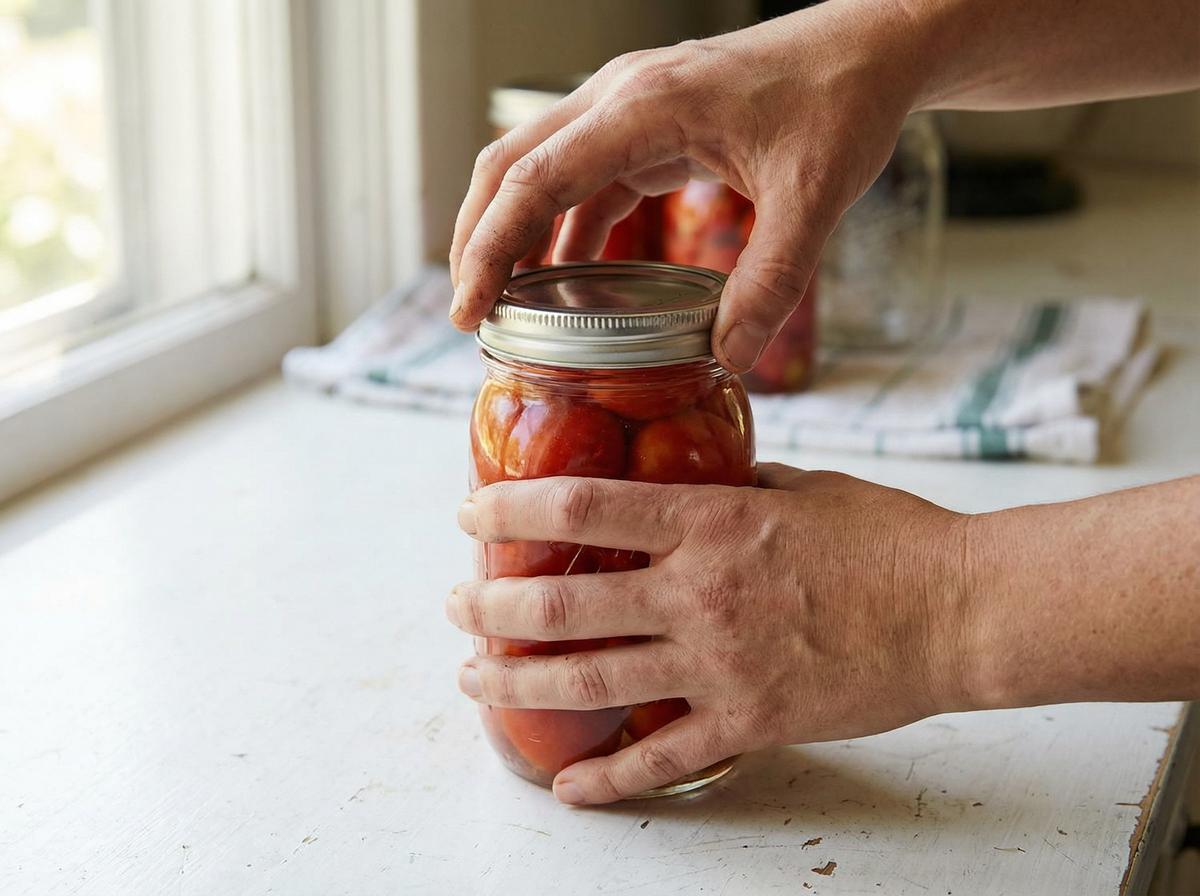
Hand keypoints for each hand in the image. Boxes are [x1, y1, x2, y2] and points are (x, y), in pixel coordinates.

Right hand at [447, 3, 923, 370]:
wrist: (871, 46)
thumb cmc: (842, 102)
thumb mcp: (812, 200)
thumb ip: (769, 283)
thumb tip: (728, 358)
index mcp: (643, 108)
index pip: (532, 180)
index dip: (487, 248)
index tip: (469, 311)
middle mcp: (619, 97)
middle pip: (510, 166)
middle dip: (477, 240)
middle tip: (471, 314)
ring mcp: (629, 106)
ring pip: (537, 167)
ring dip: (512, 231)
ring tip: (505, 304)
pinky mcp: (648, 122)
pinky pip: (584, 175)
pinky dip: (562, 226)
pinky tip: (566, 276)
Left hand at [447, 464, 971, 803]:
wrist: (957, 609)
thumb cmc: (886, 537)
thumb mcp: (801, 487)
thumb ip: (732, 487)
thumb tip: (688, 480)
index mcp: (711, 523)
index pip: (585, 507)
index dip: (513, 508)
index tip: (471, 513)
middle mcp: (699, 593)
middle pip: (565, 603)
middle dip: (491, 604)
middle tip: (457, 605)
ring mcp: (720, 664)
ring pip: (590, 682)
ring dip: (517, 682)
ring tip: (473, 678)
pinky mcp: (750, 721)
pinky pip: (662, 759)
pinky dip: (607, 781)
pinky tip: (566, 789)